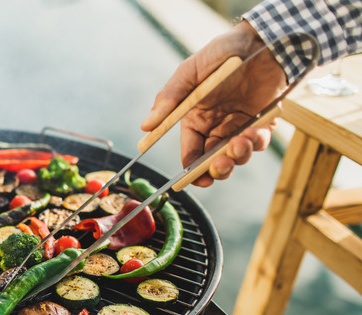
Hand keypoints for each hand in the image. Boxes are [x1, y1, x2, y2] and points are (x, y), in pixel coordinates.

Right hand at [141, 21, 287, 186]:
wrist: (262, 42)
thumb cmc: (221, 53)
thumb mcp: (189, 73)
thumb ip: (169, 99)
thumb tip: (146, 126)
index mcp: (194, 117)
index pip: (190, 152)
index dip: (190, 169)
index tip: (193, 178)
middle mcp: (215, 125)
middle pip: (212, 160)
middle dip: (216, 169)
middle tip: (220, 166)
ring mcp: (239, 125)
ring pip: (236, 155)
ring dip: (238, 156)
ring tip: (241, 143)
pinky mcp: (261, 122)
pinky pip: (257, 142)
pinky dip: (256, 142)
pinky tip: (255, 131)